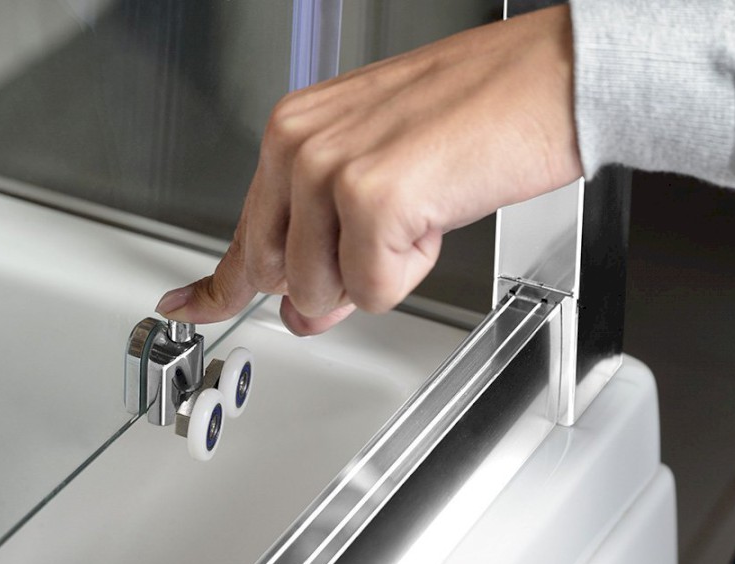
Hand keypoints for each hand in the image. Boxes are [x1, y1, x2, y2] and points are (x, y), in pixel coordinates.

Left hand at [156, 4, 581, 334]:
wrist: (547, 80)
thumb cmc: (477, 112)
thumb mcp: (380, 174)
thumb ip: (327, 241)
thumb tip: (306, 311)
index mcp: (294, 131)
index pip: (244, 231)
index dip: (217, 283)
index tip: (188, 306)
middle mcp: (299, 145)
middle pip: (282, 276)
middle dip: (336, 280)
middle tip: (388, 239)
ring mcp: (329, 170)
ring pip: (324, 291)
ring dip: (382, 271)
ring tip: (422, 208)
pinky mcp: (372, 199)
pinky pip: (375, 290)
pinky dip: (413, 270)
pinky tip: (435, 214)